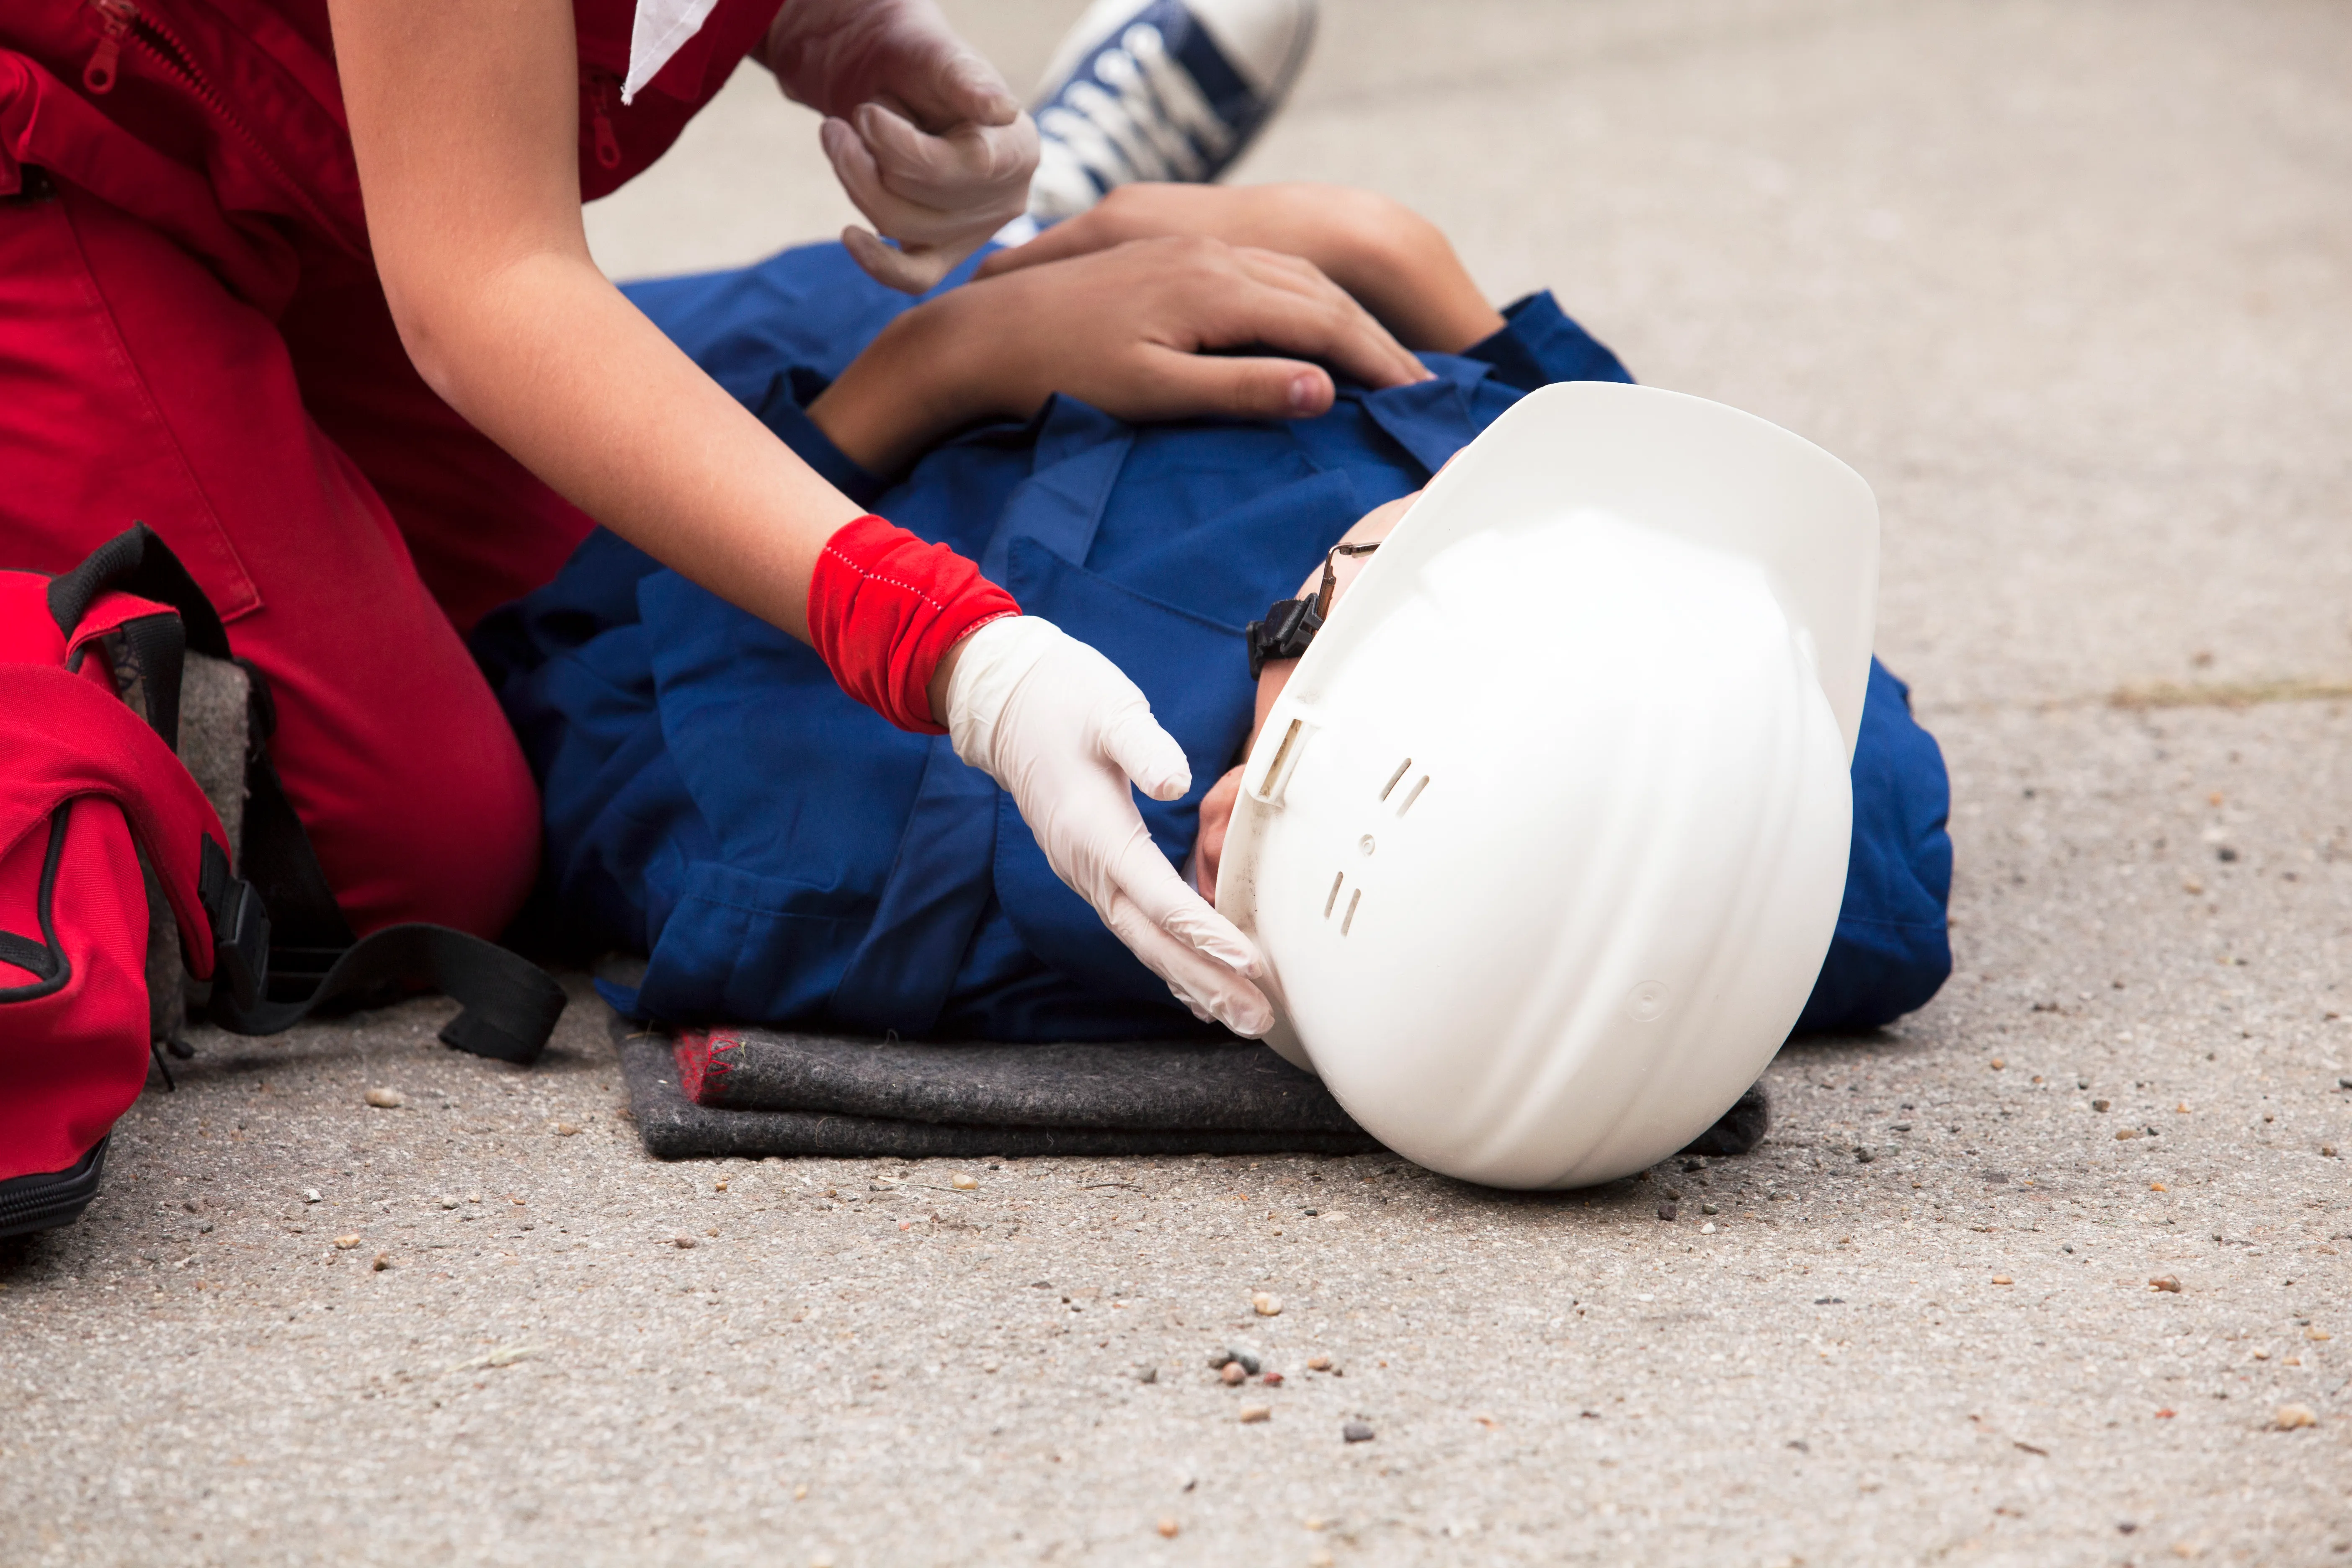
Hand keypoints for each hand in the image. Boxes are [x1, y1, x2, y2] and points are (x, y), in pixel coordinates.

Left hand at [763, 0, 1038, 292]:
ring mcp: (972, 232)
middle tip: (850, 119)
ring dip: (855, 178)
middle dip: (870, 156)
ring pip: (899, 225)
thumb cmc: (927, 69)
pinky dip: (876, 261)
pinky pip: (911, 277)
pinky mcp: (941, 255)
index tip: (867, 111)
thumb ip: (968, 81)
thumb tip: (1001, 110)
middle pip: (923, 198)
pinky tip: (849, 235)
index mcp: (1017, 150)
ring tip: (837, 137)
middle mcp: (1004, 199)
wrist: (904, 86)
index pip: (958, 166)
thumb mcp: (945, 60)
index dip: (898, 143)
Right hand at [936, 617, 1273, 1036]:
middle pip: (1151, 939)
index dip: (1203, 932)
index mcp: (1094, 830)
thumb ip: (1143, 746)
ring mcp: (1086, 873)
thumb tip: (1176, 781)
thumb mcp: (1109, 709)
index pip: (1156, 895)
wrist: (1006, 701)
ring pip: (1143, 942)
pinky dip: (1167, 962)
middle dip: (1206, 981)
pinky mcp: (1092, 870)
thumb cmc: (1065, 699)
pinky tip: (1196, 991)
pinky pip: (1134, 928)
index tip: (1249, 962)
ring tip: (1240, 1018)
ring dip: (1192, 983)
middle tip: (1257, 1018)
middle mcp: (1086, 865)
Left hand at [979, 183, 1507, 352]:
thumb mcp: (1156, 393)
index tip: (1414, 399)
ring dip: (1343, 315)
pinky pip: (1262, 269)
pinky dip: (1303, 297)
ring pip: (1293, 276)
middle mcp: (1211, 257)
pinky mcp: (1174, 254)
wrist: (986, 328)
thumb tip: (1322, 391)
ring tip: (1380, 361)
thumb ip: (1241, 389)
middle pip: (1318, 293)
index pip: (1322, 324)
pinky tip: (1311, 325)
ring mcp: (1192, 250)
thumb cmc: (1062, 372)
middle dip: (1373, 339)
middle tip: (1417, 386)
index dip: (1375, 362)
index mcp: (1214, 290)